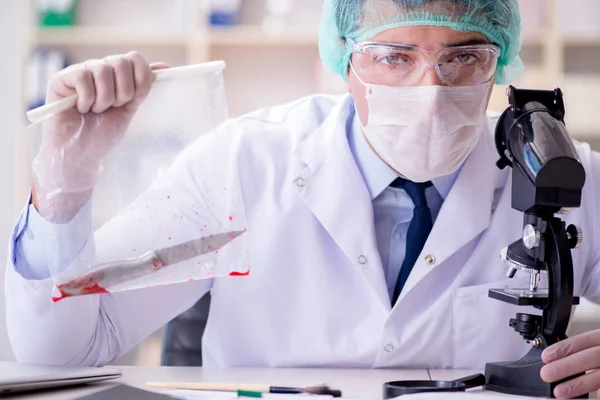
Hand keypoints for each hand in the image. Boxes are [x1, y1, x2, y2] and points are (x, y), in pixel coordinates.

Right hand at [32, 51, 168, 218]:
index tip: (133, 100)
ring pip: (102, 69)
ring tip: (96, 111)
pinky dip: (87, 99)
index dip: (140, 79)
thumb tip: (164, 67)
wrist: (81, 153)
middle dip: (124, 92)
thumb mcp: (130, 108)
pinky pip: (82, 77)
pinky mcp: (60, 79)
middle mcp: (98, 68)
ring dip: (105, 99)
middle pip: (121, 61)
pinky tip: (81, 109)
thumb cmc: (103, 133)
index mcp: (116, 74)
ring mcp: (79, 72)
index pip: (135, 58)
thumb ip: (142, 87)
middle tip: (113, 108)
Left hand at [541, 330, 599, 398]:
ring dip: (580, 384)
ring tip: (560, 392)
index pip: (585, 340)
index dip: (565, 348)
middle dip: (567, 366)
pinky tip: (593, 398)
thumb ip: (589, 351)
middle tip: (547, 374)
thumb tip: (559, 361)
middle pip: (592, 356)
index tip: (546, 356)